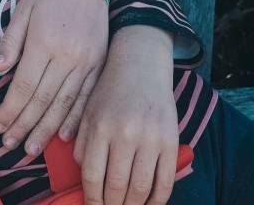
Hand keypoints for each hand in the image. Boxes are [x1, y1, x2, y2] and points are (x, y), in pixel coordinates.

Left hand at [0, 0, 109, 158]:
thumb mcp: (22, 10)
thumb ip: (10, 41)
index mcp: (43, 42)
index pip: (23, 86)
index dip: (9, 110)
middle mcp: (66, 57)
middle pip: (42, 100)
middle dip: (24, 126)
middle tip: (9, 146)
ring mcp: (86, 63)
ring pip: (64, 105)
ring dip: (46, 130)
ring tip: (31, 148)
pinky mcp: (99, 66)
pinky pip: (85, 98)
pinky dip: (74, 119)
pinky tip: (63, 137)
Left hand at [74, 25, 178, 204]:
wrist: (141, 63)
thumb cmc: (110, 90)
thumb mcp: (88, 112)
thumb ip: (82, 144)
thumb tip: (83, 179)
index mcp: (100, 127)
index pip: (92, 176)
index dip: (91, 199)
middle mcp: (125, 134)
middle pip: (117, 187)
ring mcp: (150, 138)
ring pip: (141, 188)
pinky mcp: (171, 140)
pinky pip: (166, 180)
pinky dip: (158, 199)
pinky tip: (150, 203)